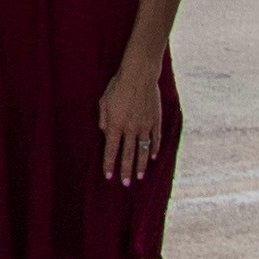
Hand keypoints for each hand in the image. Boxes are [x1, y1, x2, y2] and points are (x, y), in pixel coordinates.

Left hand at [96, 60, 166, 184]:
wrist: (139, 74)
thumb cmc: (117, 86)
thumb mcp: (103, 101)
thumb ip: (104, 119)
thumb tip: (106, 134)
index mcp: (115, 124)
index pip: (111, 150)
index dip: (109, 164)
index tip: (108, 176)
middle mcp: (130, 128)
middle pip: (127, 155)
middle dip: (125, 171)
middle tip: (125, 184)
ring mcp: (145, 126)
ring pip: (143, 150)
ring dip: (141, 165)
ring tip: (140, 177)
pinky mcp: (155, 120)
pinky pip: (155, 139)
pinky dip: (153, 149)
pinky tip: (152, 157)